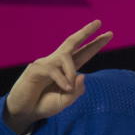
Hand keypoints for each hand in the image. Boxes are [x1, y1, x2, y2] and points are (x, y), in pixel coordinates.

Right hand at [3, 20, 112, 134]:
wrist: (25, 112)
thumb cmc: (45, 105)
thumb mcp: (66, 101)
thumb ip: (77, 91)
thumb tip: (82, 74)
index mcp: (67, 69)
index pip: (83, 53)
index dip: (95, 44)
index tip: (109, 33)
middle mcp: (56, 62)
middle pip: (72, 42)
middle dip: (86, 32)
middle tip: (98, 22)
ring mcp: (45, 63)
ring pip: (65, 57)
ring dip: (70, 71)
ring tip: (69, 88)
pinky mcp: (35, 69)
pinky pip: (53, 70)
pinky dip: (63, 80)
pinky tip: (65, 89)